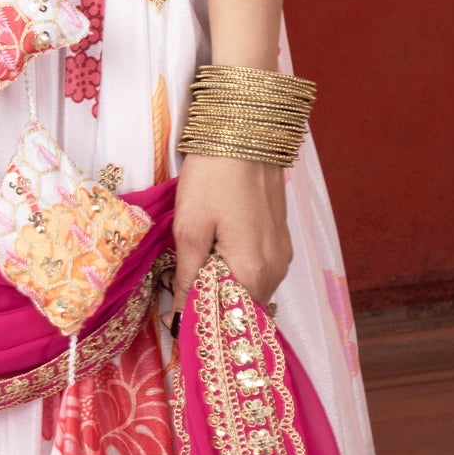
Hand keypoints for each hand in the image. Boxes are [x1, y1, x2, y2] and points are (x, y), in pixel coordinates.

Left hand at [172, 153, 291, 306]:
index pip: (226, 320)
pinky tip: (216, 253)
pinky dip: (237, 271)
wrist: (245, 133)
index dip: (196, 320)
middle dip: (210, 304)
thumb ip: (187, 277)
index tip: (171, 318)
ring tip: (194, 270)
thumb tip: (180, 319)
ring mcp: (282, 256)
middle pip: (240, 307)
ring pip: (250, 289)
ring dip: (224, 287)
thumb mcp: (189, 228)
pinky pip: (259, 270)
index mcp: (253, 274)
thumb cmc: (213, 179)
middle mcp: (275, 272)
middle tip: (177, 292)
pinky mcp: (281, 240)